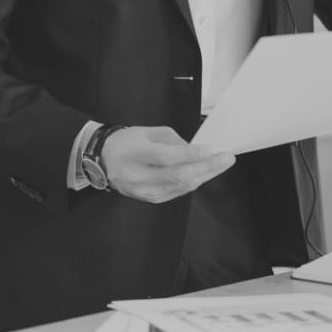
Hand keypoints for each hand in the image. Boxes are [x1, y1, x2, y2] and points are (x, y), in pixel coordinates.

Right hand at [100, 125, 233, 203]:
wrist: (104, 161)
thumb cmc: (128, 142)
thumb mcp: (149, 132)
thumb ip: (174, 142)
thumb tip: (198, 152)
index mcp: (135, 154)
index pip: (166, 157)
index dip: (190, 155)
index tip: (211, 149)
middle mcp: (138, 176)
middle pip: (177, 176)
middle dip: (207, 168)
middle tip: (227, 158)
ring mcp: (144, 191)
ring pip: (180, 186)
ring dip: (205, 176)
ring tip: (222, 164)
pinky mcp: (150, 199)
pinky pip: (177, 192)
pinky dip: (194, 182)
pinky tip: (205, 173)